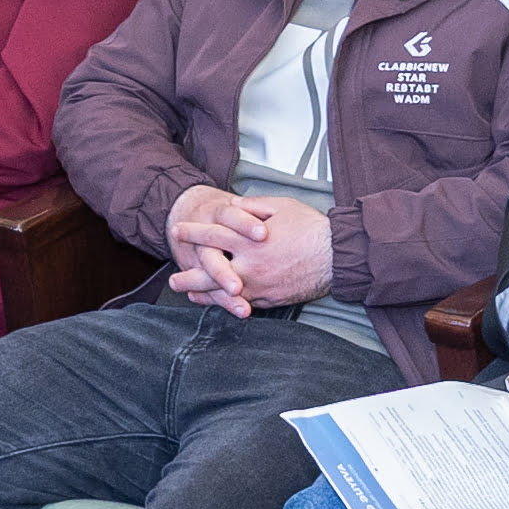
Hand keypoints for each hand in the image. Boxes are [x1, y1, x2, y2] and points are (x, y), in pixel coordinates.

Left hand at [164, 188, 333, 313]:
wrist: (336, 256)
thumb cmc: (311, 229)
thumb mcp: (281, 206)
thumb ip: (253, 205)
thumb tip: (235, 204)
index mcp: (250, 240)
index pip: (213, 235)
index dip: (193, 233)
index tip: (178, 231)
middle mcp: (250, 265)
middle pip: (209, 270)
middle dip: (188, 272)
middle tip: (172, 275)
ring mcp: (259, 285)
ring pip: (222, 292)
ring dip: (202, 292)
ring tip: (187, 292)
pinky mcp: (269, 298)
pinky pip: (242, 303)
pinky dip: (225, 303)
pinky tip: (217, 302)